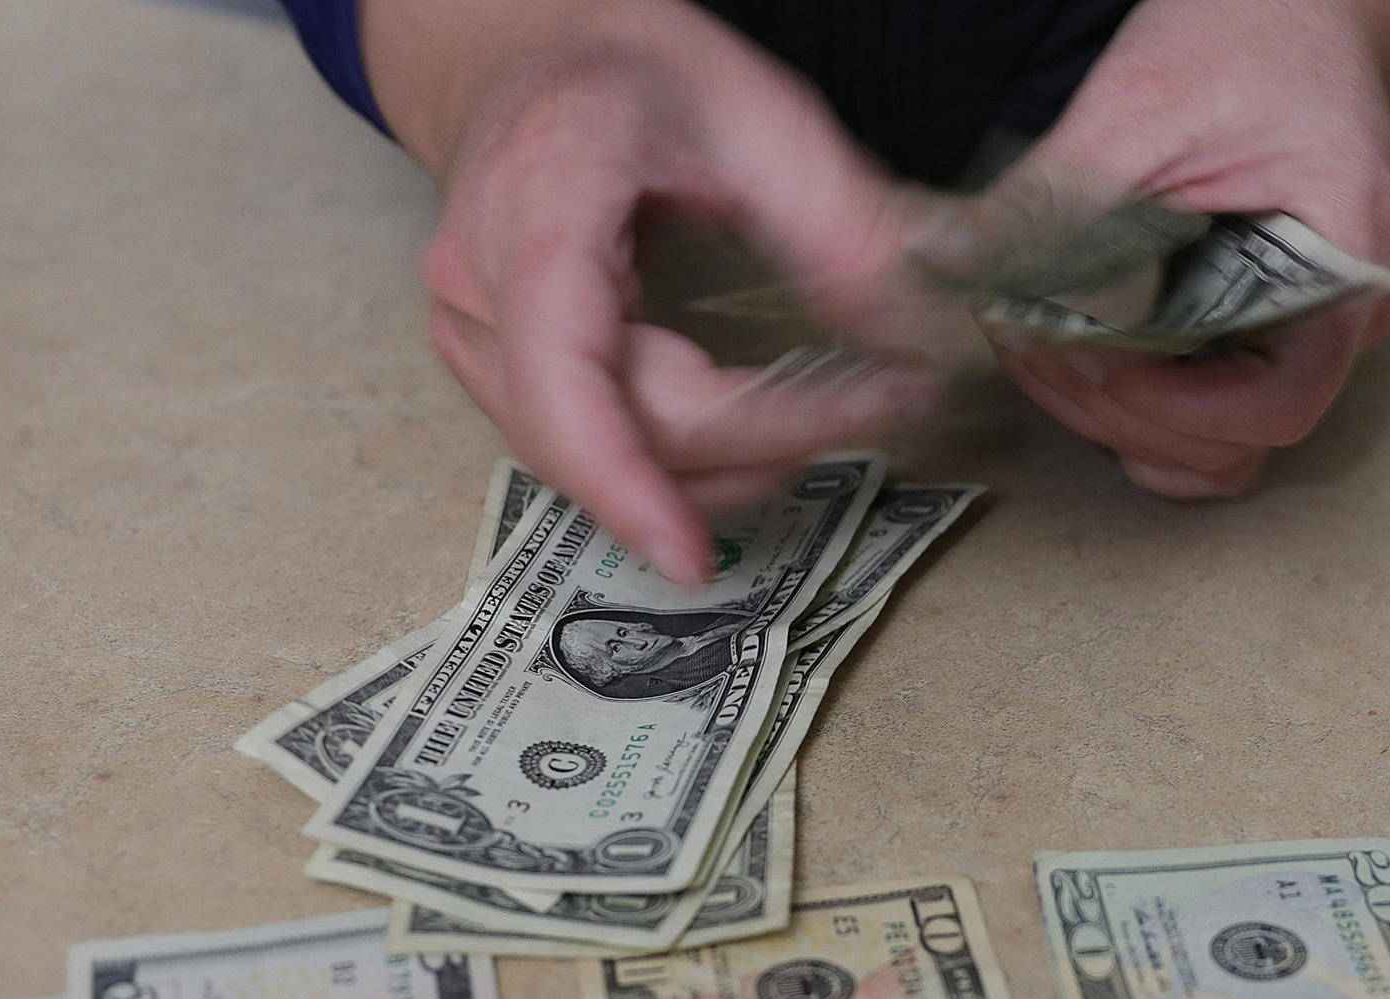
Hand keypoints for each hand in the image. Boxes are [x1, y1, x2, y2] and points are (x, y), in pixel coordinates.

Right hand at [364, 1, 927, 582]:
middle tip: (876, 411)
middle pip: (607, 433)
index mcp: (540, 202)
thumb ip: (844, 230)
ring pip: (588, 464)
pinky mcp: (490, 372)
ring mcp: (470, 339)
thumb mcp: (759, 115)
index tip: (698, 554)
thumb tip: (919, 344)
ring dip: (714, 471)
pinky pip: (579, 451)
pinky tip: (751, 432)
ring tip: (822, 422)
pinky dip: (671, 463)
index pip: (568, 380)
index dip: (629, 485)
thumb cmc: (629, 72)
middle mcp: (479, 287)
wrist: (524, 52)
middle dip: (749, 451)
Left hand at [932, 0, 1389, 497]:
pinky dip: (1133, 415)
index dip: (1170, 405)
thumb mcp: (1139, 107)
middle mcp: (1337, 323)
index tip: (1085, 359)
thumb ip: (1050, 196)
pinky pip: (1201, 424)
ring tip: (1043, 354)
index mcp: (1343, 264)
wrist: (1299, 11)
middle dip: (1116, 411)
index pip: (1278, 401)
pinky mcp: (1253, 342)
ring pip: (1212, 450)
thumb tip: (939, 257)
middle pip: (1232, 441)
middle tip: (1027, 345)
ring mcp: (1299, 340)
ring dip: (1116, 424)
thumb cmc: (1247, 38)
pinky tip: (1075, 361)